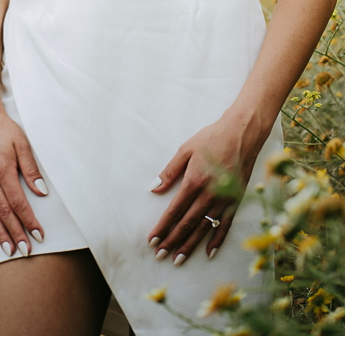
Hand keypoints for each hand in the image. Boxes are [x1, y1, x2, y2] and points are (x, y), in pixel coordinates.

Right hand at [0, 102, 47, 256]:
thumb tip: (42, 191)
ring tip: (9, 251)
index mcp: (3, 170)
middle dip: (17, 234)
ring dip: (0, 234)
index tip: (40, 235)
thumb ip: (30, 168)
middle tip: (27, 252)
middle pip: (4, 213)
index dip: (29, 220)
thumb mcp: (22, 143)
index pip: (18, 203)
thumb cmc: (4, 128)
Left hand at [147, 112, 265, 264]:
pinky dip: (216, 240)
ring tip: (178, 259)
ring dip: (190, 245)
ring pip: (204, 229)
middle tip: (159, 255)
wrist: (242, 134)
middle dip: (172, 241)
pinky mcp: (236, 201)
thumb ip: (169, 171)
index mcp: (194, 181)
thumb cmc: (211, 139)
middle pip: (187, 224)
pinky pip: (225, 225)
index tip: (152, 240)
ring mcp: (225, 200)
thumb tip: (153, 189)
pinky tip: (209, 252)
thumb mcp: (185, 150)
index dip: (162, 227)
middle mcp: (209, 194)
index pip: (174, 211)